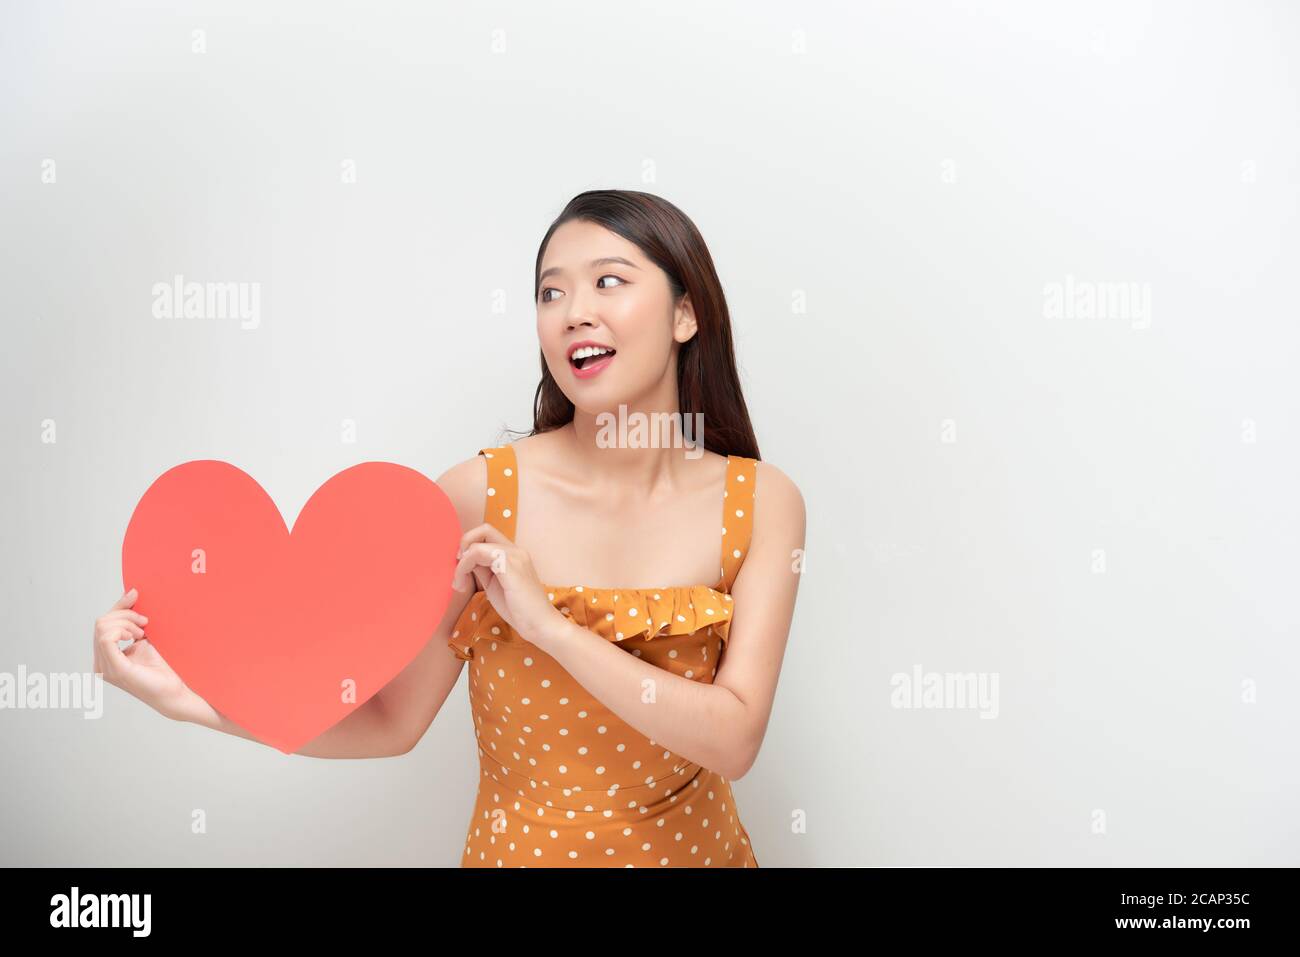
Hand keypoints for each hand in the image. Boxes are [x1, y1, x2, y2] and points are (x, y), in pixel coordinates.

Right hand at [93, 587, 203, 722]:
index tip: (135, 594)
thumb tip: (131, 593)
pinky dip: (122, 630)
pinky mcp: (116, 670)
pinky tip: (136, 636)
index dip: (118, 606)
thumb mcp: (145, 639)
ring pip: (103, 627)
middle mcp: (100, 664)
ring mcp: (105, 669)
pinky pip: (106, 639)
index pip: (103, 625)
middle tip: (145, 622)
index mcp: (105, 657)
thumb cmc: (162, 669)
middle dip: (124, 614)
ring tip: (143, 632)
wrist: (174, 693)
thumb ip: (134, 622)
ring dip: (127, 622)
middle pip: (101, 623)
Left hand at [451, 524, 565, 645]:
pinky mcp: (510, 566)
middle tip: (459, 569)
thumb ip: (482, 569)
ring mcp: (515, 556)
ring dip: (461, 563)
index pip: (487, 535)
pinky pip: (479, 554)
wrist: (540, 625)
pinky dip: (465, 567)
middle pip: (484, 529)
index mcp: (514, 554)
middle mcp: (516, 550)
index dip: (469, 545)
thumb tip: (464, 559)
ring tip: (459, 584)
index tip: (461, 568)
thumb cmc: (519, 609)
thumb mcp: (494, 584)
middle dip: (464, 544)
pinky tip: (464, 585)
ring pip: (477, 545)